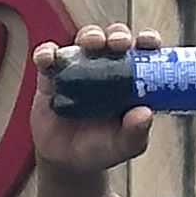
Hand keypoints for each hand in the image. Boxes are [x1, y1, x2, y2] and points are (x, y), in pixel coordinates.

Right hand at [30, 22, 160, 178]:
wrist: (65, 162)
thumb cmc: (100, 150)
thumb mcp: (124, 146)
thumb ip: (137, 132)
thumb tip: (144, 114)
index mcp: (131, 79)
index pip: (144, 51)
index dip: (148, 41)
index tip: (148, 42)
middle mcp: (106, 68)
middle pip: (115, 38)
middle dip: (118, 34)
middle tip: (118, 43)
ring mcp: (78, 70)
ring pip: (85, 40)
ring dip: (90, 35)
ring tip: (91, 44)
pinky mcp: (51, 77)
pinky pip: (47, 58)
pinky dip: (46, 53)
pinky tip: (48, 58)